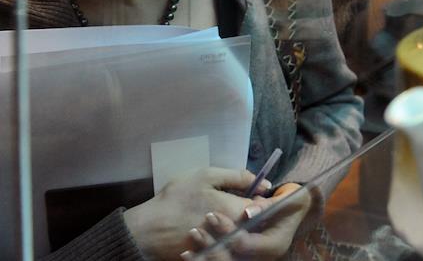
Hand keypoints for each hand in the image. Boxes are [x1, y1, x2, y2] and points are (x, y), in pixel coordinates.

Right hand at [122, 167, 265, 260]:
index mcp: (235, 211)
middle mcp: (234, 233)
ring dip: (246, 226)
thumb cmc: (175, 199)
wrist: (145, 231)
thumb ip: (238, 178)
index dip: (270, 200)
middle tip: (252, 203)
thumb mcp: (205, 177)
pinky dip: (230, 239)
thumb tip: (266, 183)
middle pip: (259, 225)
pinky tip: (223, 229)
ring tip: (236, 215)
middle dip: (259, 214)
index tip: (269, 194)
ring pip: (246, 238)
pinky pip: (230, 249)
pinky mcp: (212, 256)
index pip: (266, 208)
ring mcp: (224, 248)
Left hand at [182, 183, 312, 259]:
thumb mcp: (286, 200)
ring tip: (187, 248)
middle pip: (233, 259)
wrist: (295, 210)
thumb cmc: (292, 202)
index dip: (227, 231)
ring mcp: (252, 259)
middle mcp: (263, 257)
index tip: (212, 215)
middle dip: (211, 247)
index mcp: (274, 245)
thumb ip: (267, 206)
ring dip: (206, 256)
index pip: (246, 244)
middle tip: (194, 230)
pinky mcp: (243, 257)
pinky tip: (190, 254)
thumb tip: (246, 212)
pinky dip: (206, 259)